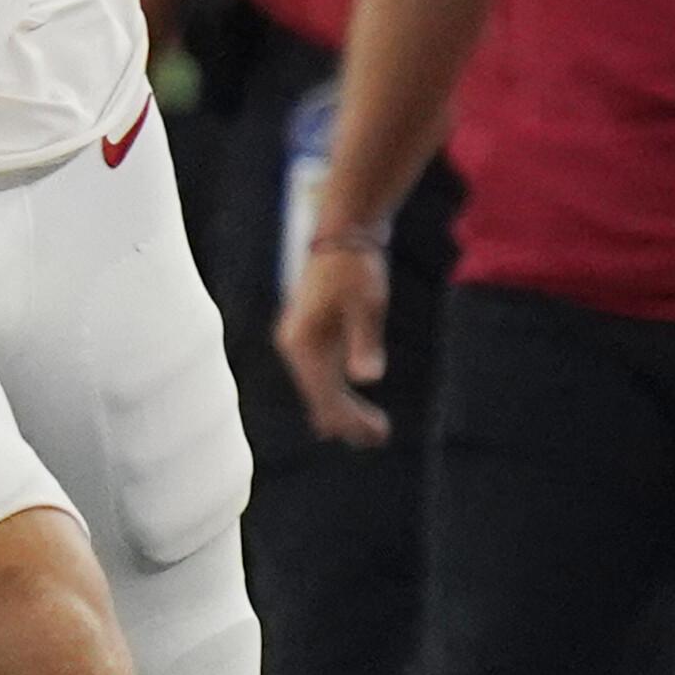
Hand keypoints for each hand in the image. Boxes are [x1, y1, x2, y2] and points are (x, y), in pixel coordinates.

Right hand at [278, 238, 392, 448]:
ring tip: (374, 432)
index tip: (378, 434)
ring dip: (344, 411)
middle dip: (347, 421)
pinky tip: (351, 407)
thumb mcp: (366, 304)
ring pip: (319, 388)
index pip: (324, 394)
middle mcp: (295, 347)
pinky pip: (321, 375)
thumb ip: (364, 342)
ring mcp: (301, 342)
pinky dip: (338, 393)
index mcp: (302, 343)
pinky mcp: (312, 336)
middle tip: (380, 439)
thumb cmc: (356, 268)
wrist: (343, 234)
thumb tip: (366, 379)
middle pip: (319, 397)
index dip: (350, 419)